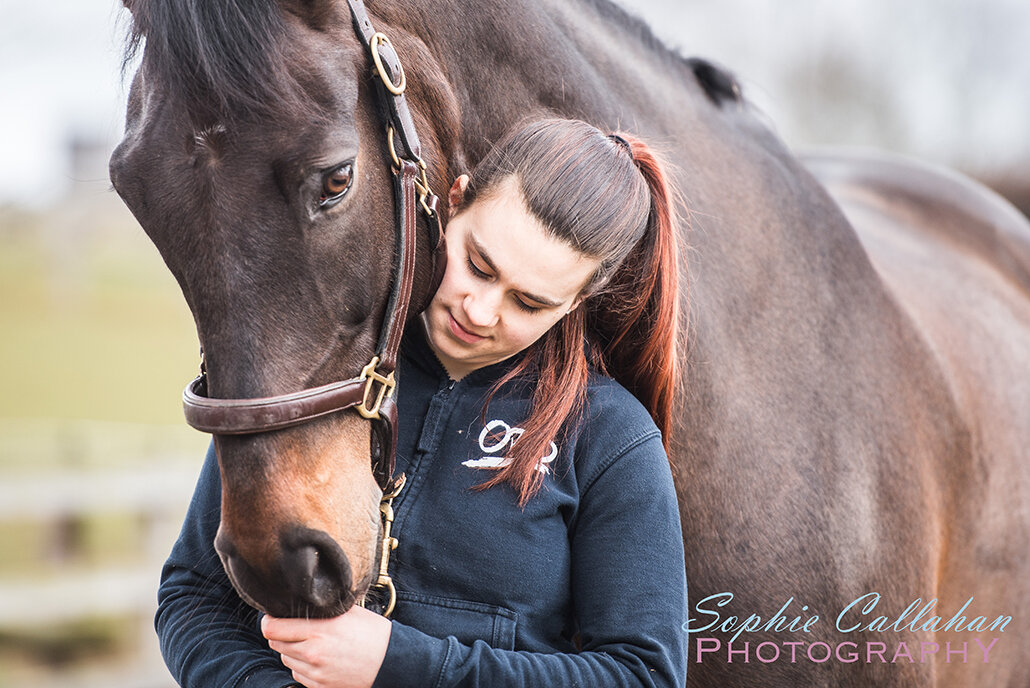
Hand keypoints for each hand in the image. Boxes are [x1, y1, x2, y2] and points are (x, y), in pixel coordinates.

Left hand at [262, 605, 391, 687]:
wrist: (391, 663)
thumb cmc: (373, 634)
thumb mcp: (349, 612)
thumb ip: (321, 608)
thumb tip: (299, 602)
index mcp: (318, 630)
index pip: (272, 628)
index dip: (268, 621)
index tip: (273, 616)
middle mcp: (312, 652)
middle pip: (275, 644)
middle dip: (281, 635)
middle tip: (294, 628)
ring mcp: (315, 672)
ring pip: (285, 659)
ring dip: (292, 650)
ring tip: (312, 643)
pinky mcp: (319, 686)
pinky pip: (297, 674)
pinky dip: (303, 666)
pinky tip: (320, 658)